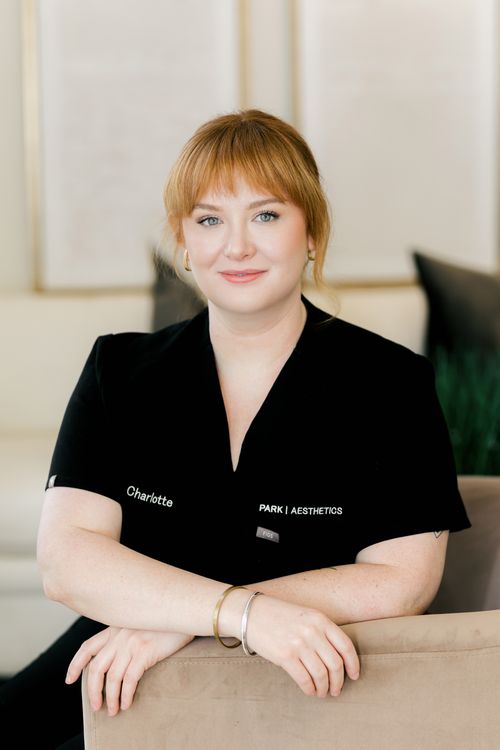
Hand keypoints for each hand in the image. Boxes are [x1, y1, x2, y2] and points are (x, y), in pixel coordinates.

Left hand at [65, 627, 194, 715]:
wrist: (184, 611)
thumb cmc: (164, 619)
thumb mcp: (139, 622)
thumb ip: (126, 634)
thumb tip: (118, 658)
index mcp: (114, 627)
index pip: (87, 647)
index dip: (76, 664)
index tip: (69, 680)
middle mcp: (119, 635)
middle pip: (96, 668)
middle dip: (92, 690)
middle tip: (96, 706)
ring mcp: (131, 643)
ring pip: (111, 677)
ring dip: (110, 698)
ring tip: (113, 710)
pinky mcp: (145, 651)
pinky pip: (129, 680)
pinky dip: (125, 695)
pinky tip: (127, 703)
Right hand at [243, 595, 359, 697]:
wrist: (251, 613)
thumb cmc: (279, 616)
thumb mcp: (305, 616)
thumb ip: (321, 631)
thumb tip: (337, 659)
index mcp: (320, 619)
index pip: (346, 646)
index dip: (353, 664)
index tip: (354, 675)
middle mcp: (312, 631)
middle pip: (335, 664)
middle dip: (338, 682)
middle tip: (336, 690)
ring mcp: (299, 643)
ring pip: (321, 675)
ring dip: (324, 688)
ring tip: (322, 692)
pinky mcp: (285, 656)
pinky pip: (304, 679)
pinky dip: (310, 689)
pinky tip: (310, 690)